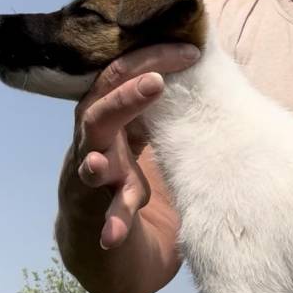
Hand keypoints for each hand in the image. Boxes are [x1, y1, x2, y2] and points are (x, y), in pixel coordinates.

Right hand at [72, 43, 199, 248]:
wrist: (108, 240)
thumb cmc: (131, 174)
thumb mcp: (148, 135)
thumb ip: (161, 106)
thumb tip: (201, 61)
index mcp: (109, 116)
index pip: (120, 76)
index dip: (151, 60)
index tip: (193, 52)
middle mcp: (95, 143)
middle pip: (98, 112)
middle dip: (125, 97)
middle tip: (157, 83)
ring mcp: (92, 180)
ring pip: (91, 164)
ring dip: (99, 162)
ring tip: (105, 165)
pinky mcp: (98, 215)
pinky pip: (104, 218)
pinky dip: (111, 226)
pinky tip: (113, 237)